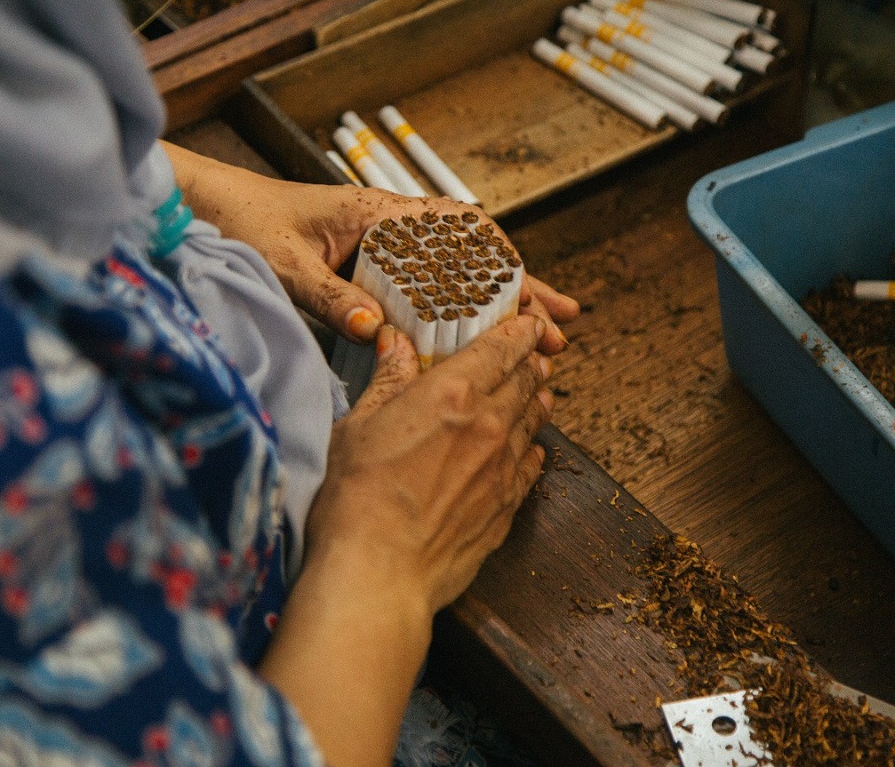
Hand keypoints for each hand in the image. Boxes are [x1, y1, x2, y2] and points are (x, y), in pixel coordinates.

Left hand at [162, 141, 578, 351]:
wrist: (204, 207)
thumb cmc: (242, 223)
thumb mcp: (284, 263)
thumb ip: (328, 296)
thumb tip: (379, 331)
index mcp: (380, 213)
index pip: (464, 230)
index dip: (507, 266)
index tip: (537, 302)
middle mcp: (390, 226)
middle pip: (473, 259)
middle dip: (520, 295)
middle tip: (561, 331)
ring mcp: (381, 248)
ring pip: (456, 276)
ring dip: (496, 308)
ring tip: (538, 340)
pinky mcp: (365, 268)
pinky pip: (425, 289)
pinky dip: (458, 313)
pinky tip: (476, 340)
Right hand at [308, 313, 552, 613]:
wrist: (380, 574)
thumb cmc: (357, 499)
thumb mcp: (359, 425)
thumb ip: (388, 380)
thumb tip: (397, 343)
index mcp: (452, 393)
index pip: (502, 347)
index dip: (519, 329)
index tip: (527, 321)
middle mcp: (489, 424)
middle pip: (526, 379)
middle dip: (531, 360)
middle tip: (532, 351)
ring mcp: (504, 467)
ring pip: (534, 419)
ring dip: (537, 399)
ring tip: (537, 389)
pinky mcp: (508, 506)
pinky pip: (532, 464)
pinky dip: (532, 446)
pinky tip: (526, 446)